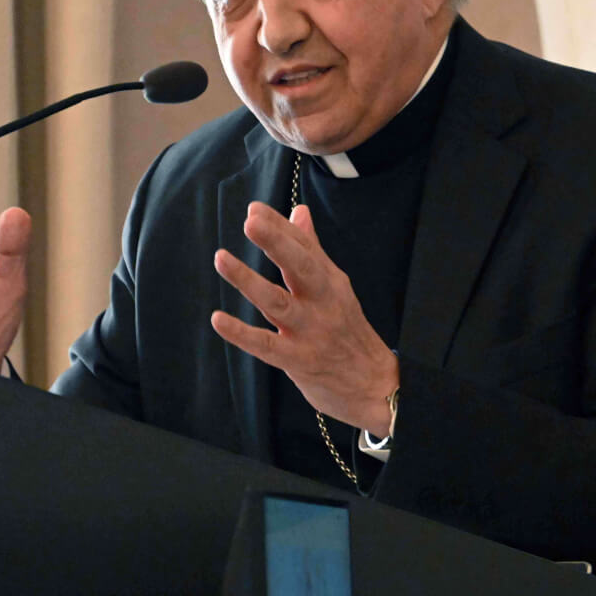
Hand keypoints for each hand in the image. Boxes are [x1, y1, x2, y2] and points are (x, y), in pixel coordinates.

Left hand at [211, 203, 398, 436]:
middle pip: (300, 267)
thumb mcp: (336, 286)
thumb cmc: (349, 332)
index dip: (279, 227)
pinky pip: (266, 346)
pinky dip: (242, 333)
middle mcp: (323, 302)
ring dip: (249, 280)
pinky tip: (218, 319)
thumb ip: (313, 249)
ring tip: (221, 258)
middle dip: (276, 242)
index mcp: (331, 281)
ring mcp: (312, 332)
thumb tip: (299, 210)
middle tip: (251, 221)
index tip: (254, 209)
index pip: (304, 247)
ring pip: (278, 302)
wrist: (376, 386)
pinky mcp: (300, 361)